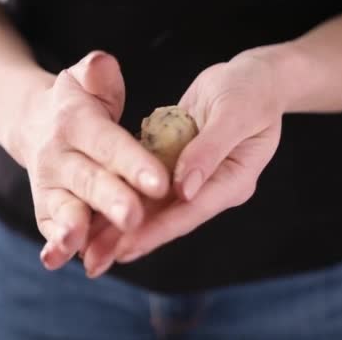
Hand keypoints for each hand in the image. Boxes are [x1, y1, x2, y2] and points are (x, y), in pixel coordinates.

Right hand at [9, 51, 169, 271]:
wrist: (36, 124)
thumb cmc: (79, 104)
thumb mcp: (88, 80)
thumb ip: (98, 75)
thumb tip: (103, 64)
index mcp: (77, 123)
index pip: (108, 143)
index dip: (132, 161)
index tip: (159, 180)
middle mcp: (60, 155)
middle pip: (89, 180)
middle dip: (112, 200)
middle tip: (134, 217)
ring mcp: (50, 184)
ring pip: (65, 207)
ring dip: (74, 227)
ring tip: (83, 245)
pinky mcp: (46, 206)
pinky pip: (49, 226)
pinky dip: (54, 244)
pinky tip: (59, 259)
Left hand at [80, 51, 284, 273]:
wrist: (252, 79)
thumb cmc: (251, 91)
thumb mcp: (235, 114)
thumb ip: (210, 150)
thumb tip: (184, 189)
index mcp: (234, 180)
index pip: (192, 211)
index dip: (157, 230)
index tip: (124, 246)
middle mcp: (211, 186)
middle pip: (169, 218)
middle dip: (131, 239)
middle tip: (94, 261)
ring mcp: (194, 177)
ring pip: (154, 206)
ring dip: (121, 225)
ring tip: (89, 246)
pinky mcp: (177, 163)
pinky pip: (148, 186)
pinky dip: (124, 196)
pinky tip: (98, 209)